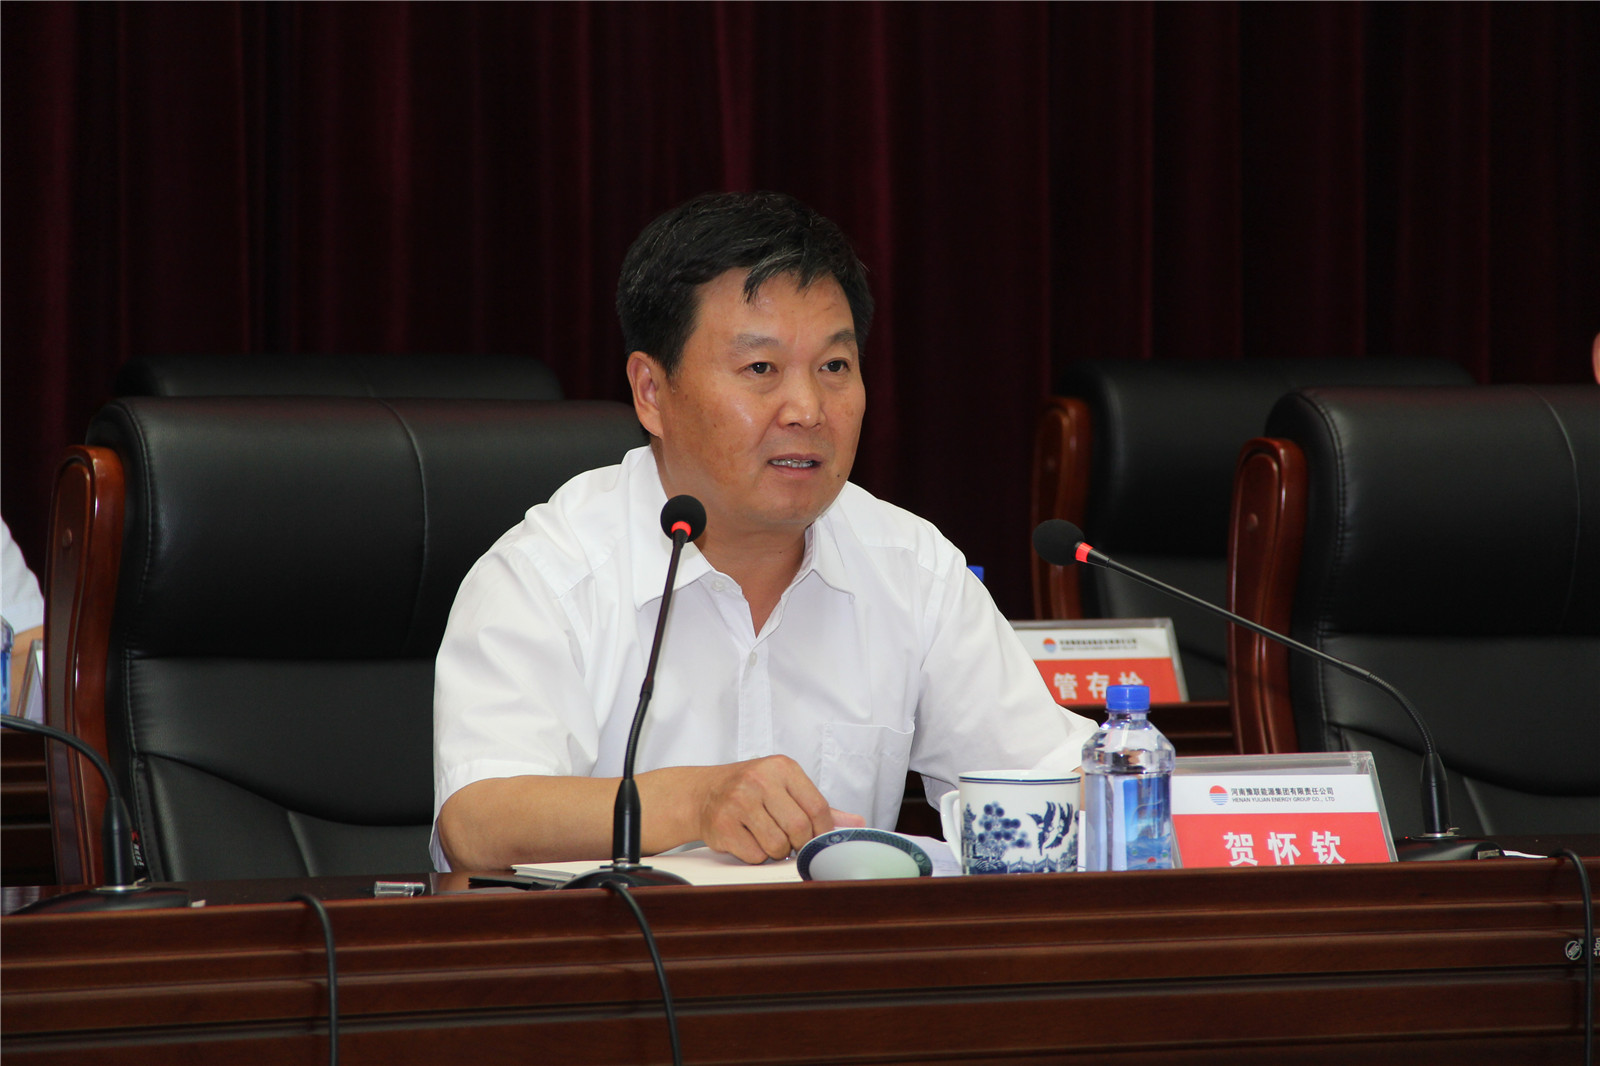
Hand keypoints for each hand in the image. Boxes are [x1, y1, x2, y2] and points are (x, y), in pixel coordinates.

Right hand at [689, 755, 860, 863]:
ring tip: (766, 836)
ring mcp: (739, 802)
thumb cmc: (749, 789)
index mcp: (782, 768)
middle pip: (799, 828)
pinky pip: (754, 855)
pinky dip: (756, 855)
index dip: (821, 831)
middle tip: (791, 841)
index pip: (817, 807)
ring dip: (777, 851)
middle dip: (799, 843)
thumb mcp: (785, 787)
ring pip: (777, 845)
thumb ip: (819, 806)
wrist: (702, 793)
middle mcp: (759, 780)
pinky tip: (748, 839)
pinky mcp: (723, 824)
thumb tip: (856, 822)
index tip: (816, 838)